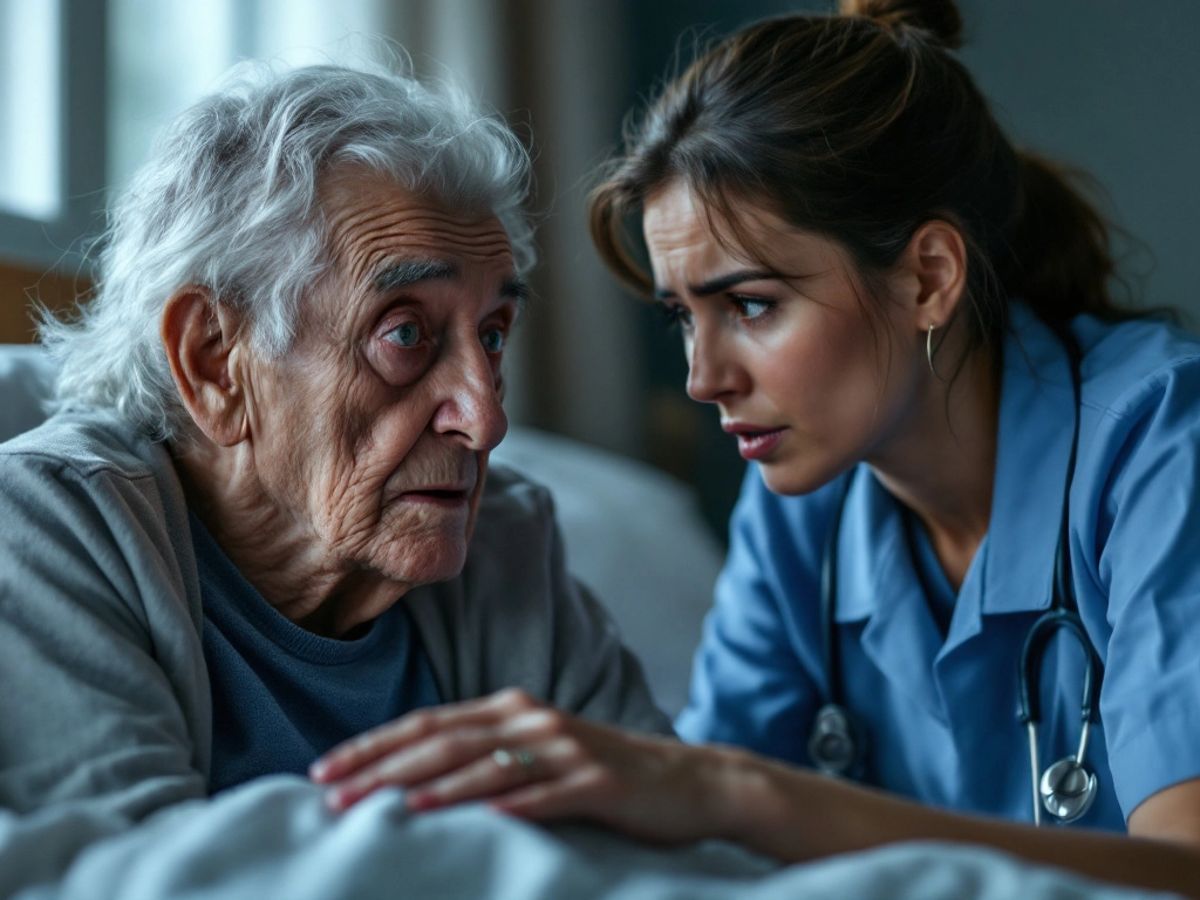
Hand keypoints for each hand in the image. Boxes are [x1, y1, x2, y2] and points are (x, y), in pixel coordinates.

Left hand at [309, 688, 738, 845]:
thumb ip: (485, 755)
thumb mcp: (538, 754)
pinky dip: (508, 804)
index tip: (323, 770)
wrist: (688, 782)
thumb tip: (412, 778)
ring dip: (432, 787)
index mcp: (512, 709)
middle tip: (331, 793)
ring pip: (486, 765)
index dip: (373, 745)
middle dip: (382, 766)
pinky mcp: (598, 781)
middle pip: (444, 740)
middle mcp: (532, 719)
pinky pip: (545, 794)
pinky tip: (476, 818)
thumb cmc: (601, 773)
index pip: (427, 723)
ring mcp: (566, 748)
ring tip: (386, 807)